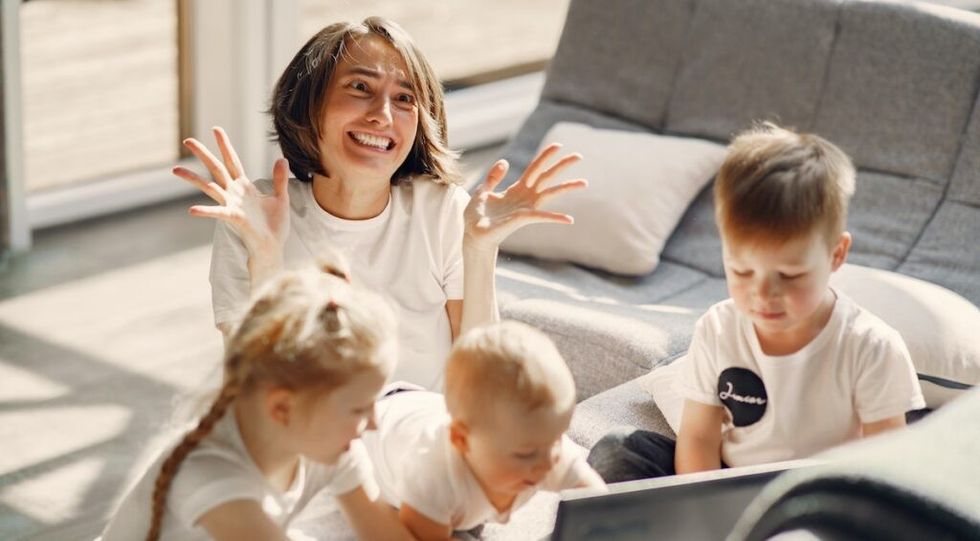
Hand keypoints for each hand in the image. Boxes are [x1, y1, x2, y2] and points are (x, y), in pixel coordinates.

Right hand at [174, 127, 289, 259]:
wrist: (274, 247)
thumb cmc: (275, 226)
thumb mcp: (280, 198)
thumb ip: (279, 179)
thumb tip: (281, 158)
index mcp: (245, 187)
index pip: (232, 161)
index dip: (225, 146)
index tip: (216, 129)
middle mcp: (234, 194)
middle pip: (216, 169)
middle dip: (203, 154)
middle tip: (187, 140)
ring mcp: (232, 205)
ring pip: (209, 187)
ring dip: (193, 179)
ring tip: (175, 169)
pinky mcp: (234, 219)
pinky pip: (218, 213)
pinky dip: (205, 211)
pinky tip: (191, 210)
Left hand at [463, 143, 587, 251]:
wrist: (472, 234)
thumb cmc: (476, 216)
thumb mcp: (482, 190)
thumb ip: (494, 177)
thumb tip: (505, 161)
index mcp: (516, 189)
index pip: (534, 168)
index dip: (545, 156)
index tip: (558, 145)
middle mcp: (525, 197)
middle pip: (547, 177)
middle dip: (562, 166)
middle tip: (579, 156)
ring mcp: (526, 208)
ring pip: (551, 193)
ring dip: (567, 187)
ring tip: (584, 182)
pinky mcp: (522, 218)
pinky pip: (542, 216)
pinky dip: (555, 217)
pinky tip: (570, 219)